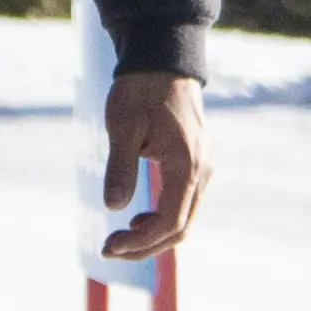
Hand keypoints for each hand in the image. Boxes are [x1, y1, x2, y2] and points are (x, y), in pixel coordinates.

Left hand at [99, 70, 209, 258]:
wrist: (161, 61)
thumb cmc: (139, 91)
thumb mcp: (123, 127)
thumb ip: (120, 168)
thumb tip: (113, 207)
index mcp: (187, 165)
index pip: (170, 222)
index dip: (140, 242)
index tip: (109, 245)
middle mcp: (202, 171)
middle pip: (180, 228)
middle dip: (145, 246)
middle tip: (108, 248)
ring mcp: (202, 168)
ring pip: (184, 219)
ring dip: (153, 235)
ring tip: (119, 238)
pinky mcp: (195, 163)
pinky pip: (184, 202)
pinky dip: (162, 219)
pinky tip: (138, 218)